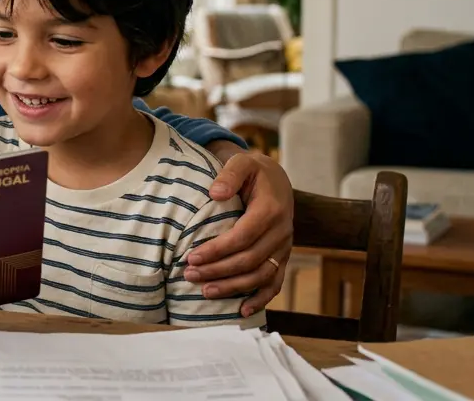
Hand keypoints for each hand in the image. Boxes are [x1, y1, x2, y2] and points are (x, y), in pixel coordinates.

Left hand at [185, 148, 293, 316]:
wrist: (276, 179)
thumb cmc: (253, 171)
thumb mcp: (242, 163)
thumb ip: (229, 175)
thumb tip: (215, 193)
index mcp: (270, 210)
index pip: (242, 237)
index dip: (217, 250)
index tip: (191, 257)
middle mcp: (281, 232)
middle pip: (249, 260)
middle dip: (218, 271)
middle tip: (189, 275)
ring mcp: (284, 248)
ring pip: (260, 275)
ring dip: (233, 287)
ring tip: (205, 292)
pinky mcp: (282, 258)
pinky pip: (275, 283)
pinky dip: (260, 299)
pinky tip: (241, 311)